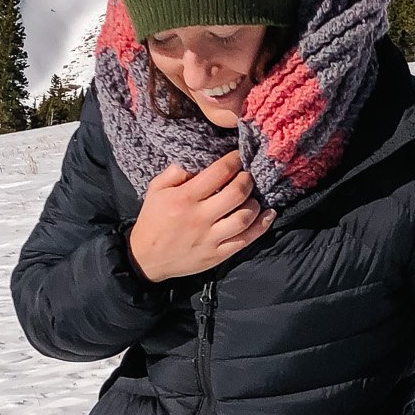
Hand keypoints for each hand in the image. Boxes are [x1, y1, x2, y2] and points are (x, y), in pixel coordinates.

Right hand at [126, 151, 275, 281]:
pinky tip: (268, 214)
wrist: (147, 258)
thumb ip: (175, 172)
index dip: (234, 160)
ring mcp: (211, 238)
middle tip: (248, 175)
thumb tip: (198, 158)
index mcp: (184, 198)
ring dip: (255, 202)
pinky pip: (246, 239)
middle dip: (247, 180)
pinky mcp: (218, 254)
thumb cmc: (153, 219)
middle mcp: (200, 218)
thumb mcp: (156, 190)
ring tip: (252, 196)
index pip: (218, 173)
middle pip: (236, 193)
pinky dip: (262, 225)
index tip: (238, 156)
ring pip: (245, 217)